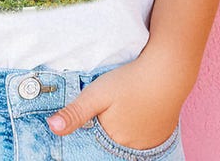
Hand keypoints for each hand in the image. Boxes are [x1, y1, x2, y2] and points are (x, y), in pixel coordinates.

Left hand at [46, 50, 187, 149]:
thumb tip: (51, 127)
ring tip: (123, 106)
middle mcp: (133, 148)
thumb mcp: (97, 93)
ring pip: (127, 139)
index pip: (95, 144)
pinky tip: (137, 109)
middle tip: (111, 105)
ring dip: (122, 128)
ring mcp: (150, 143)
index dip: (92, 129)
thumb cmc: (131, 81)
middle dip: (106, 128)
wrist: (169, 71)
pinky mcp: (162, 134)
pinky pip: (144, 136)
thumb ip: (75, 112)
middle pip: (111, 141)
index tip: (94, 114)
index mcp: (114, 141)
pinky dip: (137, 127)